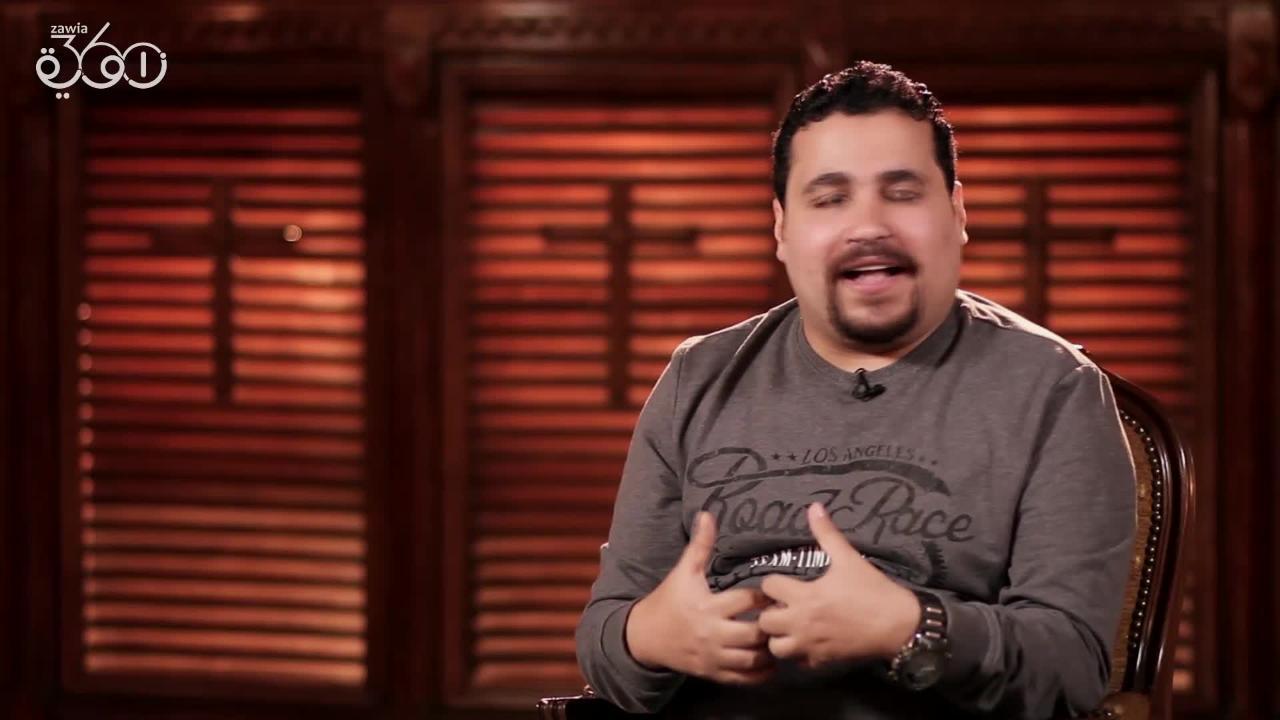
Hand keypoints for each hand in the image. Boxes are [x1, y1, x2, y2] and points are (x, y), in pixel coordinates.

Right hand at [625, 511, 774, 683]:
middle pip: (755, 634)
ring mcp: (714, 657)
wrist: (646, 636)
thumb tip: (708, 514)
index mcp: (707, 606)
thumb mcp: (684, 571)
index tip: (774, 592)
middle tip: (783, 618)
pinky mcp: (714, 674)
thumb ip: (700, 545)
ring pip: (753, 660)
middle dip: (772, 626)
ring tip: (779, 638)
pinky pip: (745, 679)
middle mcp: (712, 634)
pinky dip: (762, 673)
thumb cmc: (670, 598)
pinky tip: (770, 660)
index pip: (747, 602)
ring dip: (770, 651)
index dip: (764, 597)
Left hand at [758, 503, 920, 668]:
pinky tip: (807, 641)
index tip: (784, 583)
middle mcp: (802, 623)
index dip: (774, 583)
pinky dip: (797, 654)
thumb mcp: (848, 558)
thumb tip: (814, 507)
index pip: (768, 588)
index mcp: (805, 596)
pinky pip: (797, 663)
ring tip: (790, 626)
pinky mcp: (822, 661)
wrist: (898, 624)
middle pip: (765, 622)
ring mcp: (811, 645)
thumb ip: (826, 533)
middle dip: (770, 612)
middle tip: (783, 605)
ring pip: (776, 648)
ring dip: (779, 637)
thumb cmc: (872, 590)